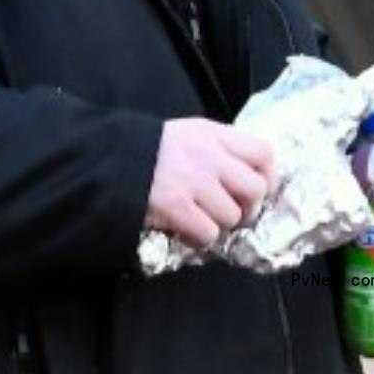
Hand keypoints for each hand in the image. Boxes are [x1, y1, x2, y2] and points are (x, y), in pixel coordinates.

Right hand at [146, 120, 275, 251]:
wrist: (106, 160)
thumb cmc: (146, 151)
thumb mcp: (185, 135)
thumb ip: (216, 150)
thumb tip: (245, 178)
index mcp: (212, 134)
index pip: (263, 153)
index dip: (267, 177)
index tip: (256, 191)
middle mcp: (208, 155)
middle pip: (255, 189)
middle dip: (247, 208)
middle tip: (231, 213)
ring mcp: (194, 181)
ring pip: (233, 216)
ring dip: (220, 225)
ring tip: (200, 220)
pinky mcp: (177, 207)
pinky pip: (209, 233)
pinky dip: (200, 239)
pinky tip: (185, 231)